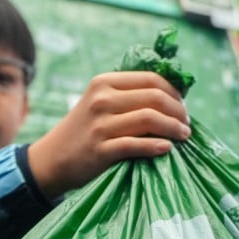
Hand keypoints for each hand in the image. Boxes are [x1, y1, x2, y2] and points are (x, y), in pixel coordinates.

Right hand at [27, 71, 191, 198]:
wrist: (52, 159)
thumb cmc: (85, 131)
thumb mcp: (100, 103)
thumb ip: (128, 96)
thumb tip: (172, 96)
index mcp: (104, 82)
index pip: (151, 79)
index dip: (174, 92)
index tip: (183, 106)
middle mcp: (102, 99)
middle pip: (155, 98)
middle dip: (178, 111)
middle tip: (186, 124)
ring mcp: (100, 125)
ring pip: (150, 119)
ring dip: (173, 128)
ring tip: (183, 136)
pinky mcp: (100, 150)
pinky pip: (136, 145)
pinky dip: (156, 146)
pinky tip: (168, 149)